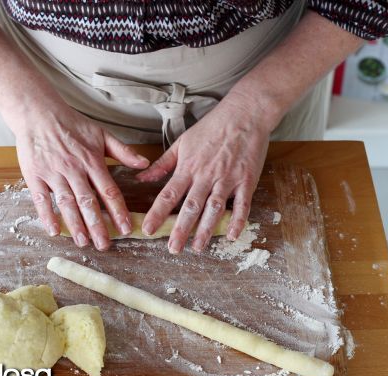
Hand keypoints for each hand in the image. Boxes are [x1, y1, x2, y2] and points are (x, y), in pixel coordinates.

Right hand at [15, 98, 149, 250]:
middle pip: (88, 202)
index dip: (118, 211)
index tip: (125, 228)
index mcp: (92, 161)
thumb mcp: (101, 134)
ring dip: (75, 224)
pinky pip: (41, 199)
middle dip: (97, 225)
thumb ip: (123, 151)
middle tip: (104, 245)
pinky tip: (54, 230)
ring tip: (83, 242)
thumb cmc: (71, 124)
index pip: (108, 190)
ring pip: (67, 203)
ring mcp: (53, 173)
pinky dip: (47, 215)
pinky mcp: (34, 175)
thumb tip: (145, 163)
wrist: (38, 112)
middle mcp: (74, 169)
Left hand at [136, 93, 270, 253]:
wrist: (244, 115)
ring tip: (197, 247)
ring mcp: (227, 179)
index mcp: (188, 167)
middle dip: (181, 230)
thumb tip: (141, 177)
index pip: (168, 194)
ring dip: (205, 230)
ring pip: (214, 209)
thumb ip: (162, 164)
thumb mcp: (182, 143)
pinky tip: (231, 236)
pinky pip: (242, 205)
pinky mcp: (246, 181)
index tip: (148, 229)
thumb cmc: (211, 128)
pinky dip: (237, 221)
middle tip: (173, 248)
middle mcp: (206, 176)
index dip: (157, 213)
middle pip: (190, 207)